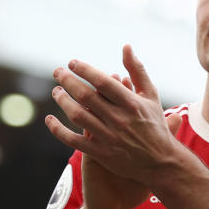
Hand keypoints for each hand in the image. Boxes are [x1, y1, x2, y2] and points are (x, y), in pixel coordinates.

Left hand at [46, 45, 182, 205]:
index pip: (102, 81)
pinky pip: (73, 140)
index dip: (84, 70)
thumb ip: (137, 71)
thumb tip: (126, 47)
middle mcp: (119, 119)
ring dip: (63, 101)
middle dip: (68, 81)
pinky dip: (58, 130)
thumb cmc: (154, 124)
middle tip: (57, 73)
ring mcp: (108, 137)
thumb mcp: (151, 95)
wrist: (160, 161)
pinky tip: (49, 120)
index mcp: (131, 103)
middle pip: (86, 96)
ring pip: (78, 115)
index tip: (71, 63)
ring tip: (56, 92)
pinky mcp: (100, 153)